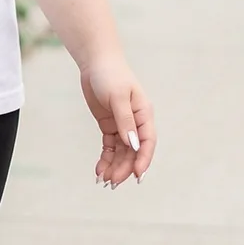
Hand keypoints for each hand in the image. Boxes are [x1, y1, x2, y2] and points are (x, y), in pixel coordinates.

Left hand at [80, 56, 155, 187]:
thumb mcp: (118, 97)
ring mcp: (122, 125)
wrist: (95, 63)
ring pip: (121, 152)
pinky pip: (110, 147)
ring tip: (104, 181)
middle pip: (134, 151)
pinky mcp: (109, 126)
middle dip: (125, 167)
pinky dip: (105, 159)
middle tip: (113, 182)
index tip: (137, 175)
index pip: (148, 141)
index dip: (143, 159)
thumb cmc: (110, 75)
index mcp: (144, 114)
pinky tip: (99, 170)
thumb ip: (125, 121)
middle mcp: (136, 122)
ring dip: (114, 166)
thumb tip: (133, 144)